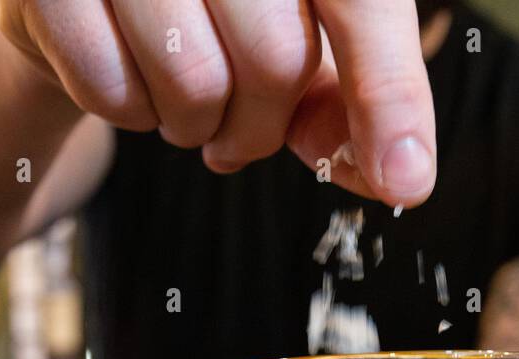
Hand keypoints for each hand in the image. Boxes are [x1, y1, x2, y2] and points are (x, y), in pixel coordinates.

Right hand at [0, 0, 436, 204]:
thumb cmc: (205, 7)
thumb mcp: (290, 37)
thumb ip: (345, 99)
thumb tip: (397, 174)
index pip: (362, 4)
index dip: (389, 97)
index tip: (406, 180)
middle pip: (276, 60)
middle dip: (260, 126)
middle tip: (236, 128)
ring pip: (192, 81)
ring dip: (193, 126)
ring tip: (178, 96)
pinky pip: (112, 91)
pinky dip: (128, 114)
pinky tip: (126, 77)